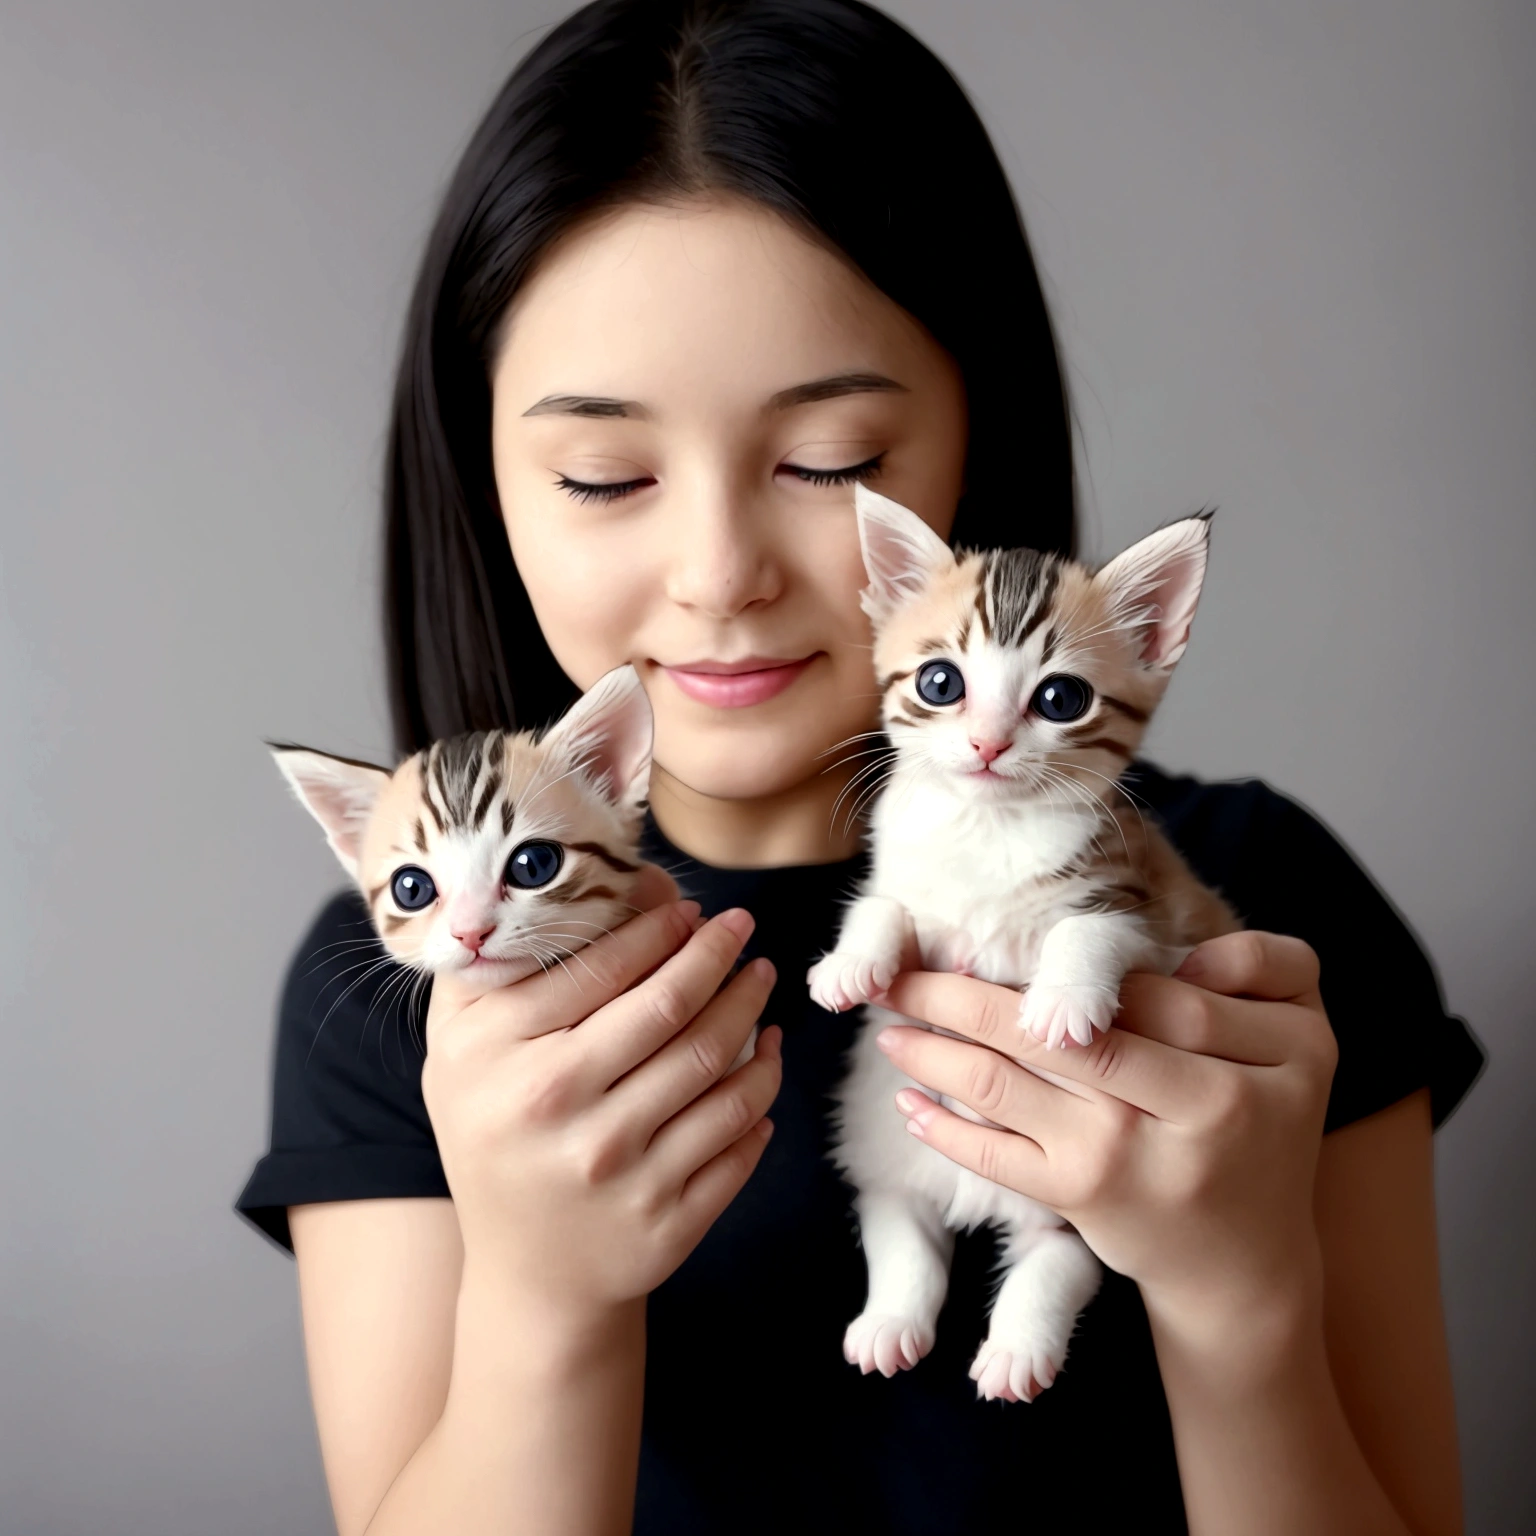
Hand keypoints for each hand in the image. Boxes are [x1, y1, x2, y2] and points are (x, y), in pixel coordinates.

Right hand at [423, 864, 781, 1322]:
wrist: (526, 1276)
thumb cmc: (495, 1134)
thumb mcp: (460, 1049)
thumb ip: (496, 967)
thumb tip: (567, 890)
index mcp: (502, 1058)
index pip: (600, 968)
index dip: (657, 928)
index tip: (690, 908)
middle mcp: (557, 1112)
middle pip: (670, 1008)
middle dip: (718, 956)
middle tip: (740, 929)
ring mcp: (617, 1172)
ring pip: (716, 1066)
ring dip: (751, 1010)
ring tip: (759, 980)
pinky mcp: (668, 1218)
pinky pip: (740, 1135)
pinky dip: (764, 1087)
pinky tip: (766, 1056)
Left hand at [874, 932, 1338, 1338]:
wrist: (1247, 1264)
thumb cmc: (1267, 1123)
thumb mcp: (1300, 1038)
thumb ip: (1259, 969)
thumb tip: (1176, 941)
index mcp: (1259, 1058)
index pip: (1141, 990)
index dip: (1059, 966)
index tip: (988, 938)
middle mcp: (1195, 1107)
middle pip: (1059, 1034)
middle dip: (963, 998)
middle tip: (901, 973)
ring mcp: (1131, 1159)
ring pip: (1009, 1085)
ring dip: (935, 1051)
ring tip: (890, 1025)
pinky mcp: (1085, 1201)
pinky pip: (996, 1155)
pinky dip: (945, 1124)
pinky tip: (909, 1098)